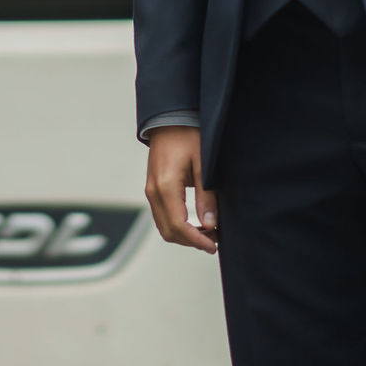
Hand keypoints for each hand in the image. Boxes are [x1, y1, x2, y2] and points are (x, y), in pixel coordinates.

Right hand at [143, 126, 216, 254]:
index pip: (178, 226)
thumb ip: (206, 196)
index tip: (213, 246)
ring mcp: (151, 191)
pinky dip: (178, 225)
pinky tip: (196, 222)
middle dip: (191, 241)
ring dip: (185, 235)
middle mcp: (153, 192)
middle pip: (169, 231)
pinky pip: (162, 216)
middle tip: (215, 240)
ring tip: (209, 232)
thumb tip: (210, 223)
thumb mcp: (203, 164)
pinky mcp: (153, 189)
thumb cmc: (187, 135)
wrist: (170, 119)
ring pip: (164, 226)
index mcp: (165, 186)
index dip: (197, 240)